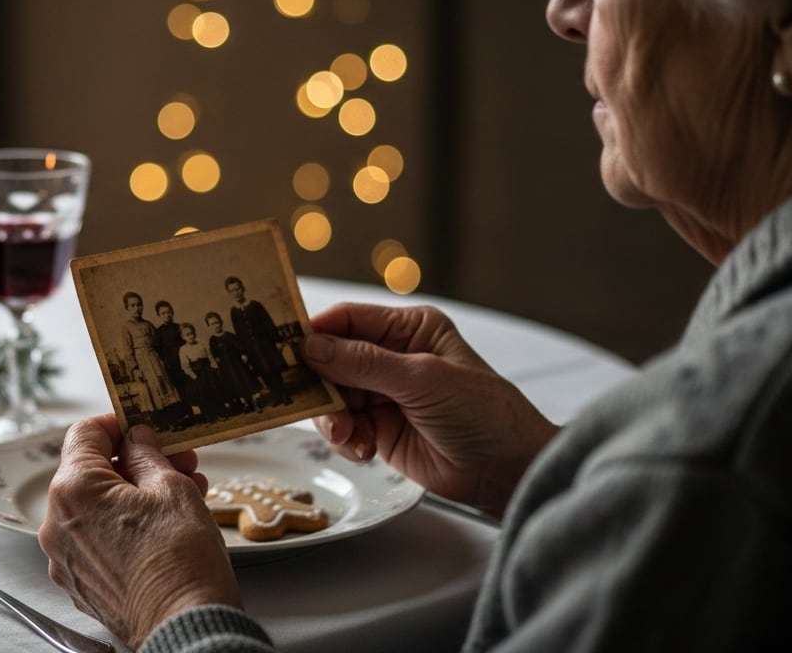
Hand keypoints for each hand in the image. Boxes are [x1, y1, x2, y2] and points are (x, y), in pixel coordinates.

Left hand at [39, 416, 240, 647]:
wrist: (185, 629)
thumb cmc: (180, 562)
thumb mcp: (172, 489)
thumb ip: (147, 455)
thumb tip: (136, 440)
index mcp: (73, 490)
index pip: (85, 434)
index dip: (118, 423)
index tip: (144, 426)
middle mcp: (57, 524)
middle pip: (92, 473)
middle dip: (136, 462)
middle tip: (179, 461)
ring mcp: (65, 558)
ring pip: (96, 508)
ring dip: (135, 494)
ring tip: (184, 493)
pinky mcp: (81, 584)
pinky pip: (97, 540)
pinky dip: (125, 526)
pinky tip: (163, 526)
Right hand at [301, 303, 556, 517]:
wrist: (506, 471)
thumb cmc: (484, 414)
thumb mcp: (423, 380)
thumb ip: (365, 363)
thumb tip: (312, 347)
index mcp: (408, 329)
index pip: (348, 320)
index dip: (316, 332)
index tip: (285, 349)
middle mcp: (392, 357)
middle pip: (332, 360)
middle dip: (321, 385)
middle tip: (314, 404)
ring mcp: (384, 394)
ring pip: (332, 397)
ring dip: (333, 418)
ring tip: (351, 435)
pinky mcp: (380, 428)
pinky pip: (344, 428)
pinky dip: (346, 439)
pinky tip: (365, 449)